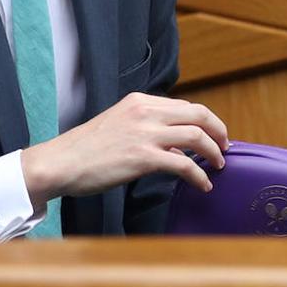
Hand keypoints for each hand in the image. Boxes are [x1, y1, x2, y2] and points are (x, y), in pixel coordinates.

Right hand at [20, 92, 228, 207]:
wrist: (59, 163)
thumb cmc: (85, 150)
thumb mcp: (120, 126)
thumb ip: (149, 131)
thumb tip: (178, 149)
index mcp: (139, 101)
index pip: (185, 106)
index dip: (206, 121)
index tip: (215, 135)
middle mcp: (145, 111)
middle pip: (199, 114)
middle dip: (219, 130)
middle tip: (226, 147)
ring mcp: (145, 133)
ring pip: (196, 135)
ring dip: (214, 152)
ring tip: (219, 165)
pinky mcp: (142, 157)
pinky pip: (184, 164)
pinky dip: (200, 175)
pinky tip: (204, 185)